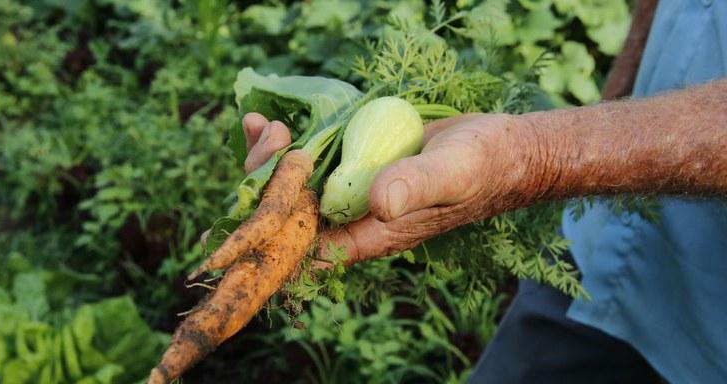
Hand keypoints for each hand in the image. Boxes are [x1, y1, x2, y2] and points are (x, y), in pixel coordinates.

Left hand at [242, 111, 537, 265]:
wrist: (500, 148)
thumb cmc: (482, 166)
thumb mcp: (453, 173)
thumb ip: (417, 187)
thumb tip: (378, 202)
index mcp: (372, 235)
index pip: (306, 247)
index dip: (274, 223)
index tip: (265, 181)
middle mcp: (354, 217)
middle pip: (289, 213)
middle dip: (264, 178)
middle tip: (268, 134)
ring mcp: (351, 189)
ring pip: (292, 185)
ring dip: (267, 158)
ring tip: (260, 123)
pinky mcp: (354, 163)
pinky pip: (309, 159)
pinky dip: (285, 142)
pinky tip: (267, 120)